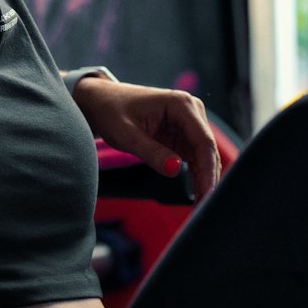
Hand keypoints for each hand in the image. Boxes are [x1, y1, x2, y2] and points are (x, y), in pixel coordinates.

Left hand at [71, 77, 219, 201]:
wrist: (100, 102)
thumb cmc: (111, 111)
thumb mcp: (127, 135)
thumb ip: (152, 153)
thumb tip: (175, 170)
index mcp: (180, 104)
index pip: (203, 141)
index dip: (208, 169)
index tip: (207, 192)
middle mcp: (190, 111)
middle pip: (207, 150)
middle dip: (207, 178)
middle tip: (203, 205)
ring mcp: (188, 123)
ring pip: (204, 156)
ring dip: (203, 179)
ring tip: (199, 203)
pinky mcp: (182, 135)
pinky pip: (194, 157)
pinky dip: (195, 175)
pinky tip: (195, 193)